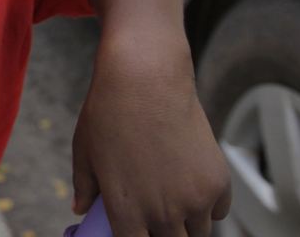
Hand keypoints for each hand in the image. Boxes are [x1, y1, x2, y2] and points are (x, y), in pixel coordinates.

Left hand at [73, 29, 231, 235]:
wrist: (146, 79)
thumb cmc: (108, 112)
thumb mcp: (85, 152)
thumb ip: (85, 187)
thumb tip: (80, 209)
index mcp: (126, 212)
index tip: (133, 231)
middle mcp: (164, 213)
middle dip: (161, 234)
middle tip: (153, 218)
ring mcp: (195, 200)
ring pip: (197, 233)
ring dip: (186, 224)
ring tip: (171, 201)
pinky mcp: (218, 183)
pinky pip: (218, 212)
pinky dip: (208, 207)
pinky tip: (191, 187)